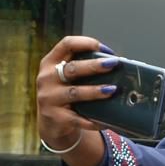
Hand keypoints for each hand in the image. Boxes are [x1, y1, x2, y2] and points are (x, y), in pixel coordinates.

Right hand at [36, 36, 116, 165]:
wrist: (52, 122)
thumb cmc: (67, 93)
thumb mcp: (69, 77)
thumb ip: (85, 68)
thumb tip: (118, 64)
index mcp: (51, 62)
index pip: (66, 44)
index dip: (85, 43)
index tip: (103, 48)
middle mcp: (47, 78)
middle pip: (72, 68)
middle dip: (94, 65)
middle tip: (113, 64)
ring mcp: (49, 98)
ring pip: (75, 92)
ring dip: (94, 91)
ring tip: (112, 89)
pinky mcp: (55, 117)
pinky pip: (78, 118)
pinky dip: (93, 119)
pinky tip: (106, 120)